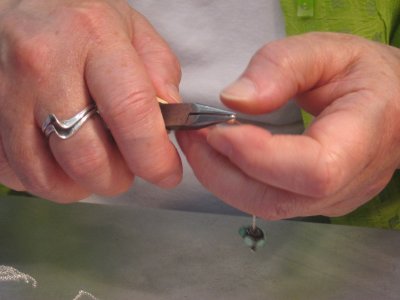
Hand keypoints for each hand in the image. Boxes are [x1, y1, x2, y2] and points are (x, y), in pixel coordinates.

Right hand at [0, 0, 181, 201]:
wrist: (18, 3)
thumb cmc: (79, 18)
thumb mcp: (132, 28)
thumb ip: (160, 73)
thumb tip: (171, 122)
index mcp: (92, 38)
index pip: (130, 112)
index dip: (154, 157)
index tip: (166, 173)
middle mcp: (44, 65)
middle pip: (86, 156)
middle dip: (117, 178)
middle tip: (127, 167)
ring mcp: (7, 92)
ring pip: (47, 175)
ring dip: (82, 184)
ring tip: (95, 165)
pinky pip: (17, 172)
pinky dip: (46, 178)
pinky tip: (60, 158)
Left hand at [177, 32, 399, 219]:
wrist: (391, 103)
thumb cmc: (365, 74)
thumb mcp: (328, 51)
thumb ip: (281, 67)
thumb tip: (234, 100)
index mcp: (364, 137)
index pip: (312, 169)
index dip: (257, 155)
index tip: (217, 128)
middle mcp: (349, 182)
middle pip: (277, 199)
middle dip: (221, 170)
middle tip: (192, 134)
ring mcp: (331, 199)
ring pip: (266, 205)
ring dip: (221, 177)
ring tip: (200, 141)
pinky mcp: (314, 201)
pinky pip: (266, 200)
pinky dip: (234, 180)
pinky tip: (222, 154)